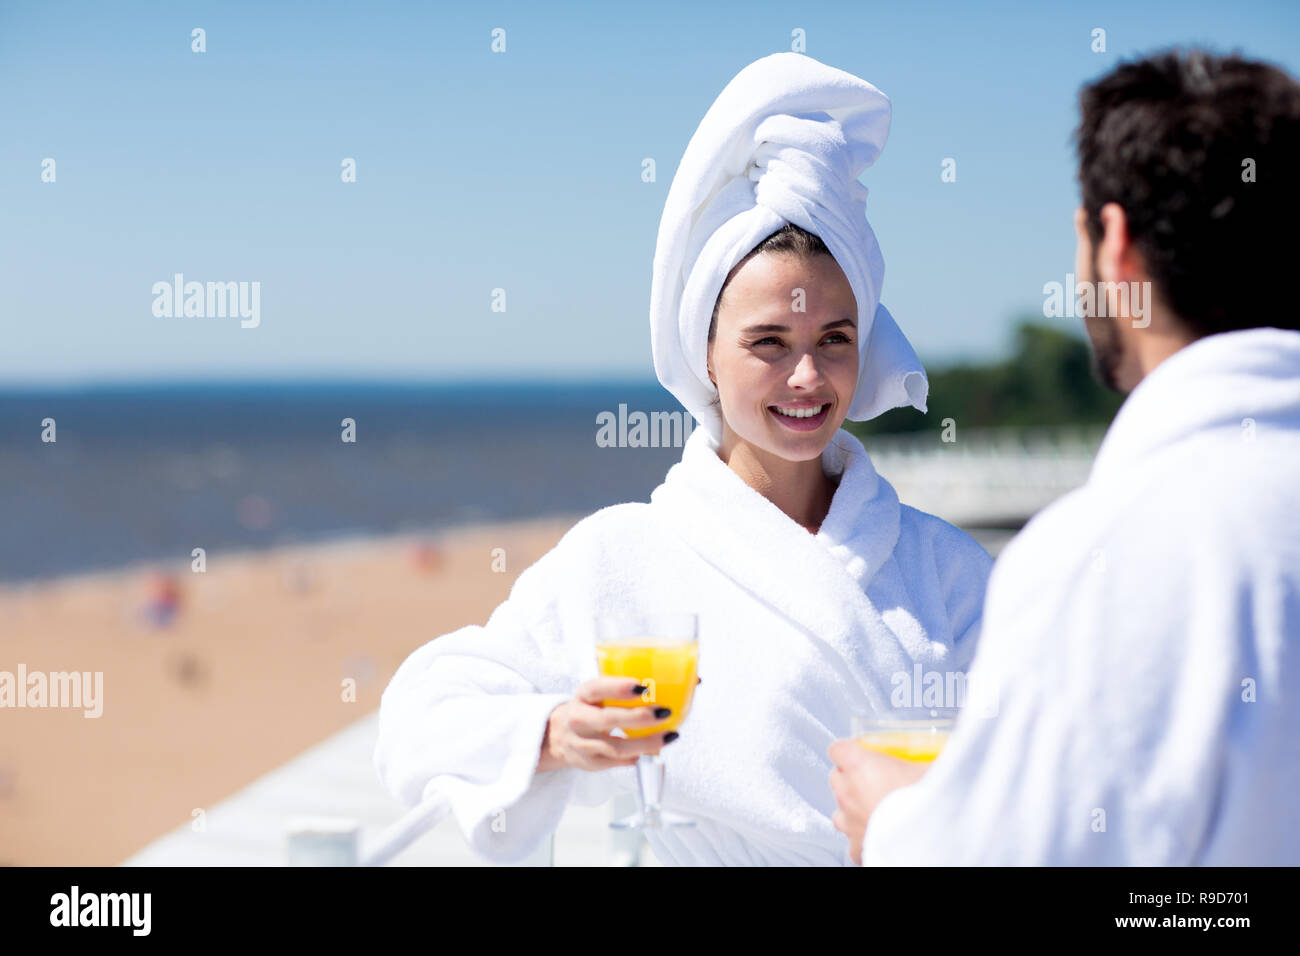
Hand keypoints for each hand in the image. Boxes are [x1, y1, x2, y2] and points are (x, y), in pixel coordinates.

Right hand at [537, 677, 678, 772]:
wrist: (557, 736)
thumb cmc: (590, 708)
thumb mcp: (600, 692)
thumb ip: (634, 685)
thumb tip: (692, 679)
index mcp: (583, 695)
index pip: (597, 688)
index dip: (619, 687)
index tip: (642, 686)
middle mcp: (579, 719)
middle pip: (609, 719)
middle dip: (639, 717)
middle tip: (664, 712)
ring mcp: (583, 744)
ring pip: (617, 747)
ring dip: (647, 742)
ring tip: (670, 735)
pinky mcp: (591, 764)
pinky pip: (619, 762)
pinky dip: (640, 756)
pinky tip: (654, 748)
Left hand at [827, 739, 929, 864]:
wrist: (928, 839)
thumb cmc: (927, 799)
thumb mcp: (933, 766)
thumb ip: (933, 753)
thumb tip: (948, 747)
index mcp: (858, 764)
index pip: (837, 749)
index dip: (850, 750)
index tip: (865, 753)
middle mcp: (847, 791)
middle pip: (837, 777)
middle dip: (852, 777)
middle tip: (877, 780)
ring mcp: (849, 821)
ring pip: (840, 809)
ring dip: (854, 808)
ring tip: (877, 809)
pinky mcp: (858, 846)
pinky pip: (853, 840)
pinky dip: (863, 837)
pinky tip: (880, 834)